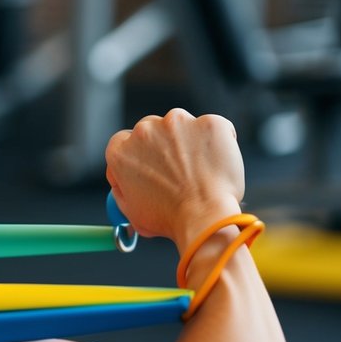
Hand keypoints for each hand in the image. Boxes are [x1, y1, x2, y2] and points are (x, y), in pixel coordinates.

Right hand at [105, 109, 244, 246]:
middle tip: (179, 169)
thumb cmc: (170, 219)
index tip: (147, 164)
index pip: (122, 141)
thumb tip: (126, 185)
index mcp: (122, 152)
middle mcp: (145, 131)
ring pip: (183, 127)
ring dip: (189, 142)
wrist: (205, 216)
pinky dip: (218, 142)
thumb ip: (124, 190)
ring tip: (201, 170)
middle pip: (152, 129)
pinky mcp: (209, 123)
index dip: (137, 153)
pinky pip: (215, 128)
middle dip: (164, 146)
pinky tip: (219, 164)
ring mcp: (178, 123)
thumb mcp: (131, 210)